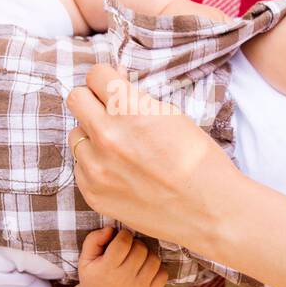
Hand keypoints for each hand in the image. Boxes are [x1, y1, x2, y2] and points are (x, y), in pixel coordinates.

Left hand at [66, 64, 246, 247]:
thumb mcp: (171, 116)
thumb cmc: (198, 161)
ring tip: (120, 150)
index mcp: (129, 111)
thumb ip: (135, 99)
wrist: (210, 211)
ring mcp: (96, 168)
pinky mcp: (93, 194)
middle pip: (76, 99)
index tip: (114, 89)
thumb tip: (113, 83)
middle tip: (110, 112)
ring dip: (92, 137)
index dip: (107, 79)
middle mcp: (106, 136)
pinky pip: (80, 167)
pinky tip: (121, 173)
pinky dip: (96, 166)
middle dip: (92, 101)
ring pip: (75, 136)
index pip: (95, 75)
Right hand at [76, 224, 167, 286]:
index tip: (121, 238)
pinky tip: (145, 269)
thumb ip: (94, 239)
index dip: (124, 235)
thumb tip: (111, 229)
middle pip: (140, 249)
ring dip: (147, 255)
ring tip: (138, 258)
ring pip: (154, 259)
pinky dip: (157, 268)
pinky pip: (163, 273)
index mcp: (107, 269)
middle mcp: (124, 280)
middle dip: (135, 244)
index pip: (123, 242)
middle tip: (129, 249)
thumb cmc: (94, 278)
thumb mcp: (85, 259)